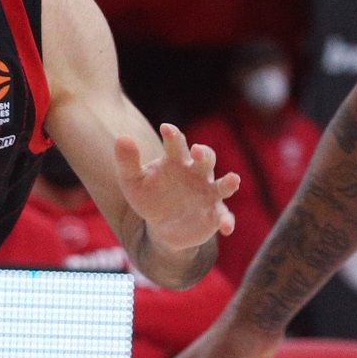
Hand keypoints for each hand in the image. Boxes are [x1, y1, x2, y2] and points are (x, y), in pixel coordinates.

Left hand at [113, 123, 239, 253]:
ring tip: (234, 180)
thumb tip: (122, 138)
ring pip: (223, 184)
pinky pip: (224, 216)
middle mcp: (196, 173)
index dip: (173, 135)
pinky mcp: (214, 214)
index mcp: (177, 160)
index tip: (166, 128)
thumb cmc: (149, 196)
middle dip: (204, 153)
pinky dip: (227, 221)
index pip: (177, 144)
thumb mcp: (132, 181)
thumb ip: (127, 160)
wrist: (161, 226)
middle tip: (197, 151)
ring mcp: (208, 193)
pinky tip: (226, 228)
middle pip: (206, 158)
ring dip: (229, 182)